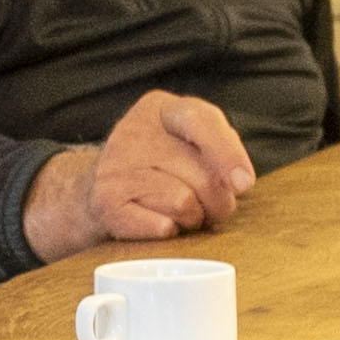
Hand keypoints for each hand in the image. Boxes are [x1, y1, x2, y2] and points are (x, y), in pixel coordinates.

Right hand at [23, 91, 261, 260]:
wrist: (95, 192)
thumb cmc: (159, 167)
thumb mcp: (189, 140)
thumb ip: (221, 146)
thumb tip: (240, 181)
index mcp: (160, 108)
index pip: (200, 120)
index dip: (228, 153)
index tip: (244, 184)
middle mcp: (134, 131)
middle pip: (203, 175)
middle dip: (217, 200)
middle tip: (208, 205)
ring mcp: (115, 167)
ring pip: (184, 203)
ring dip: (193, 218)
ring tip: (180, 212)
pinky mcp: (106, 203)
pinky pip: (162, 226)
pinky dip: (169, 231)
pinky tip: (157, 220)